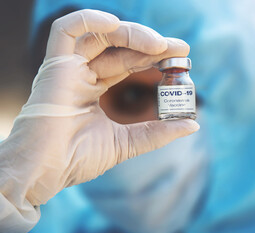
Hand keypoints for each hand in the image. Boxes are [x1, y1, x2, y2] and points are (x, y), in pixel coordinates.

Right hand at [0, 9, 198, 208]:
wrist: (46, 172)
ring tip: (160, 44)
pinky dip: (90, 20)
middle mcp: (81, 75)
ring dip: (132, 35)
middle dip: (151, 46)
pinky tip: (117, 25)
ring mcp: (67, 69)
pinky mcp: (54, 65)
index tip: (179, 58)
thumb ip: (157, 133)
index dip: (153, 58)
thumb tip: (192, 126)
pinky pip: (66, 30)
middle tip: (181, 48)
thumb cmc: (77, 160)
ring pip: (100, 37)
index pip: (128, 64)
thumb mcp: (127, 143)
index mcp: (93, 90)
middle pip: (119, 49)